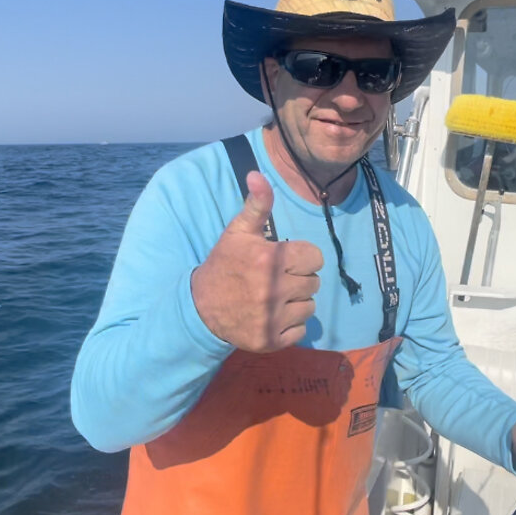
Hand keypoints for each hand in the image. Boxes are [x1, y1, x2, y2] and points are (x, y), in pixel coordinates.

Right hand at [191, 171, 323, 352]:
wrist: (201, 307)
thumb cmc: (224, 265)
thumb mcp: (238, 232)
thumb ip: (256, 205)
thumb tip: (258, 174)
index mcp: (270, 259)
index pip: (315, 258)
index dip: (301, 257)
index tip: (284, 260)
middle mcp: (274, 289)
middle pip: (314, 282)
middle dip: (299, 278)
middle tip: (276, 279)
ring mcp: (273, 318)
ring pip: (310, 306)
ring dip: (296, 302)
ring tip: (274, 298)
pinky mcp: (272, 340)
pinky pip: (301, 330)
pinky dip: (290, 325)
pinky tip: (271, 316)